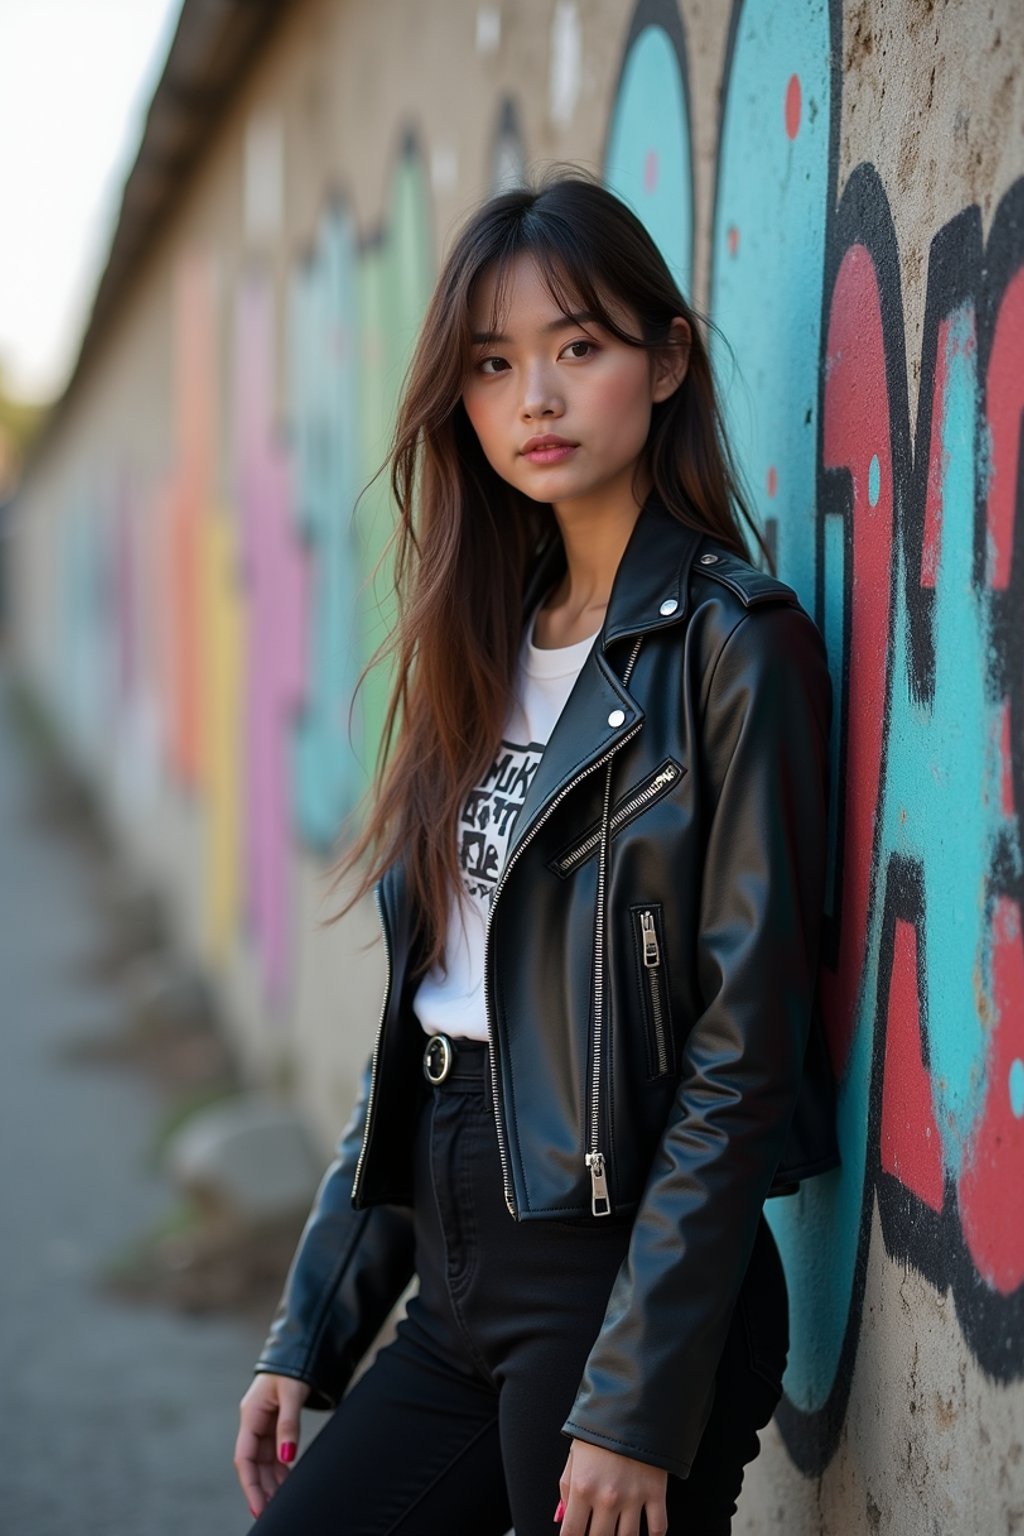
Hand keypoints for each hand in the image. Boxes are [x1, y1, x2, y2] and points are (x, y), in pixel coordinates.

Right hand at [235, 1372, 310, 1519]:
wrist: (296, 1351)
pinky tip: (286, 1483)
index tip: (258, 1506)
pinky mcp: (273, 1425)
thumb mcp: (291, 1394)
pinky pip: (273, 1453)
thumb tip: (286, 1457)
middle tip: (271, 1512)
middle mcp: (254, 1423)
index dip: (249, 1484)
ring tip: (281, 1503)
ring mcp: (263, 1425)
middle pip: (252, 1464)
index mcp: (251, 1415)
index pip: (244, 1457)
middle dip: (260, 1489)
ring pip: (263, 1461)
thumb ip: (289, 1425)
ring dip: (271, 1482)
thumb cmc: (291, 1369)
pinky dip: (279, 1469)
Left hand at [558, 1438, 667, 1535]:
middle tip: (598, 1532)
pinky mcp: (656, 1492)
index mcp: (582, 1487)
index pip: (571, 1533)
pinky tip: (645, 1535)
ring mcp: (633, 1497)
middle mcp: (607, 1497)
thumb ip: (566, 1489)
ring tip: (618, 1532)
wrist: (632, 1403)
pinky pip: (657, 1528)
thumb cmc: (599, 1428)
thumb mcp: (574, 1455)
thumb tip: (564, 1519)